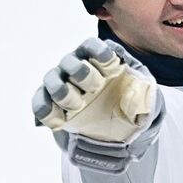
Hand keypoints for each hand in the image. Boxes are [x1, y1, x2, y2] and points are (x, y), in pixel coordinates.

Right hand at [33, 39, 163, 172]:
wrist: (114, 136)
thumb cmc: (126, 108)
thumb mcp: (141, 99)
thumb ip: (141, 91)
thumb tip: (140, 93)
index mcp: (97, 63)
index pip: (91, 47)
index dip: (98, 51)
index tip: (110, 62)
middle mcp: (76, 70)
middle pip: (70, 62)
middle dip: (81, 72)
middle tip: (94, 88)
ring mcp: (61, 88)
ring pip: (52, 79)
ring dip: (61, 90)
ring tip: (75, 106)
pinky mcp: (51, 107)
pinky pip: (40, 103)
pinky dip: (45, 109)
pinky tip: (57, 120)